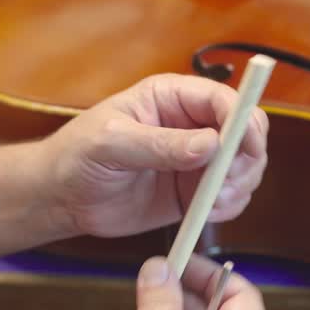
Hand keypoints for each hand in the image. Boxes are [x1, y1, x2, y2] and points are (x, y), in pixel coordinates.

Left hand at [43, 73, 268, 239]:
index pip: (223, 99)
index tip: (246, 146)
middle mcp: (192, 124)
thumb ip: (159, 143)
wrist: (62, 198)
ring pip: (245, 165)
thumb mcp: (111, 142)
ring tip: (211, 201)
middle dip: (246, 157)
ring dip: (240, 184)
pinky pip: (231, 195)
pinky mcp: (195, 190)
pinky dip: (230, 205)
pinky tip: (207, 212)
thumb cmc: (77, 156)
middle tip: (225, 183)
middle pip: (246, 131)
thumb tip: (208, 145)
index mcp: (172, 97)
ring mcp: (197, 159)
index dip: (242, 119)